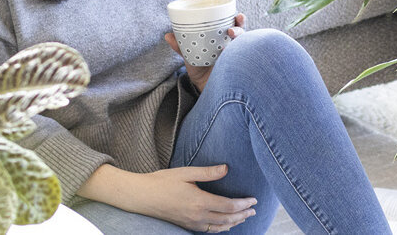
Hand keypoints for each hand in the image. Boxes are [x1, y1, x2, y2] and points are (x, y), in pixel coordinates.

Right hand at [83, 164, 256, 231]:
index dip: (244, 204)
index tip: (254, 199)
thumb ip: (208, 172)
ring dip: (235, 223)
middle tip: (255, 210)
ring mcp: (192, 223)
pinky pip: (209, 230)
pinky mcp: (187, 225)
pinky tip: (226, 224)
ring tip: (245, 217)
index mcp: (199, 202)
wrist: (142, 197)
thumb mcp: (186, 173)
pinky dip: (221, 228)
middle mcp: (198, 216)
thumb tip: (227, 168)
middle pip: (227, 219)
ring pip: (219, 227)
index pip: (229, 206)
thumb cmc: (162, 182)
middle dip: (243, 215)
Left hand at [166, 13, 245, 91]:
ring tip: (228, 44)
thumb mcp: (190, 56)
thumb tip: (168, 35)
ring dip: (240, 42)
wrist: (203, 89)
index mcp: (225, 38)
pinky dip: (238, 60)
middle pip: (243, 33)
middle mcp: (235, 46)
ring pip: (245, 46)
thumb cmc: (200, 69)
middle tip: (231, 30)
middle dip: (241, 28)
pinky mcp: (239, 68)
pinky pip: (243, 63)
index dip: (239, 19)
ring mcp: (238, 57)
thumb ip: (181, 46)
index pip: (235, 25)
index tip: (237, 15)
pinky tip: (231, 59)